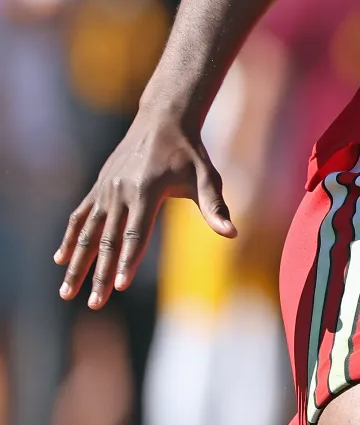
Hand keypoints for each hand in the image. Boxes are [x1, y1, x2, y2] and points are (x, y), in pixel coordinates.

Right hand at [55, 107, 234, 308]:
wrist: (163, 120)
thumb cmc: (190, 152)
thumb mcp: (206, 176)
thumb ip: (215, 207)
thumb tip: (232, 233)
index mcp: (147, 190)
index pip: (136, 234)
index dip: (128, 261)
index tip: (119, 286)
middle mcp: (121, 192)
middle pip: (107, 241)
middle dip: (99, 274)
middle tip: (95, 304)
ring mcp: (106, 190)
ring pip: (86, 233)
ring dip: (76, 264)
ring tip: (66, 292)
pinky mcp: (98, 187)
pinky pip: (79, 216)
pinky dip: (69, 239)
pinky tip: (60, 260)